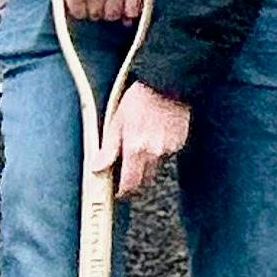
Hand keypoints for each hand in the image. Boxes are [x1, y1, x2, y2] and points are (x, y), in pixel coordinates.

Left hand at [106, 80, 192, 196]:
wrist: (166, 85)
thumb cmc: (138, 100)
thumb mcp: (116, 122)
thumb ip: (108, 148)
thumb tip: (97, 167)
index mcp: (136, 149)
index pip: (130, 182)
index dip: (123, 190)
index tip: (118, 191)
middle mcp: (154, 152)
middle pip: (144, 177)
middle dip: (135, 176)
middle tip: (127, 168)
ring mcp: (169, 148)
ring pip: (156, 164)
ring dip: (148, 160)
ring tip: (142, 141)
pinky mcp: (180, 141)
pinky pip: (167, 152)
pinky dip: (160, 148)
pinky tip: (156, 133)